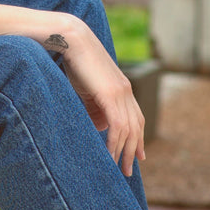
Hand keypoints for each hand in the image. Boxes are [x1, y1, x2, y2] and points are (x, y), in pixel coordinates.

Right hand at [56, 23, 145, 175]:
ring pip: (129, 130)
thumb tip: (100, 127)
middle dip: (133, 151)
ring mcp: (121, 93)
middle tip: (128, 170)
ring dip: (124, 152)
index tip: (138, 156)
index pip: (137, 119)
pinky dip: (115, 143)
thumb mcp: (87, 90)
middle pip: (137, 127)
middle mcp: (127, 92)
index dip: (138, 138)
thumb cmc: (75, 63)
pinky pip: (118, 125)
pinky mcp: (111, 94)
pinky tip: (110, 155)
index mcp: (123, 89)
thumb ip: (95, 108)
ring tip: (118, 169)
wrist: (72, 39)